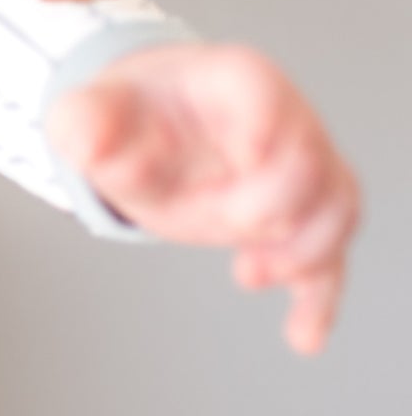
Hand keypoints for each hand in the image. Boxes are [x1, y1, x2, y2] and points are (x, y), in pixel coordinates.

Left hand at [43, 42, 361, 354]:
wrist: (150, 127)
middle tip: (228, 220)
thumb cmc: (132, 113)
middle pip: (304, 157)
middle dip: (274, 197)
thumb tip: (85, 144)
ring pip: (332, 205)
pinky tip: (302, 334)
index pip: (258, 87)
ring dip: (303, 249)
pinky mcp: (296, 220)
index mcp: (227, 80)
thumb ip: (84, 122)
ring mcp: (295, 171)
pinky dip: (318, 297)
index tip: (249, 155)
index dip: (263, 120)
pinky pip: (327, 256)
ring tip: (249, 273)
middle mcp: (279, 121)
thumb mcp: (93, 111)